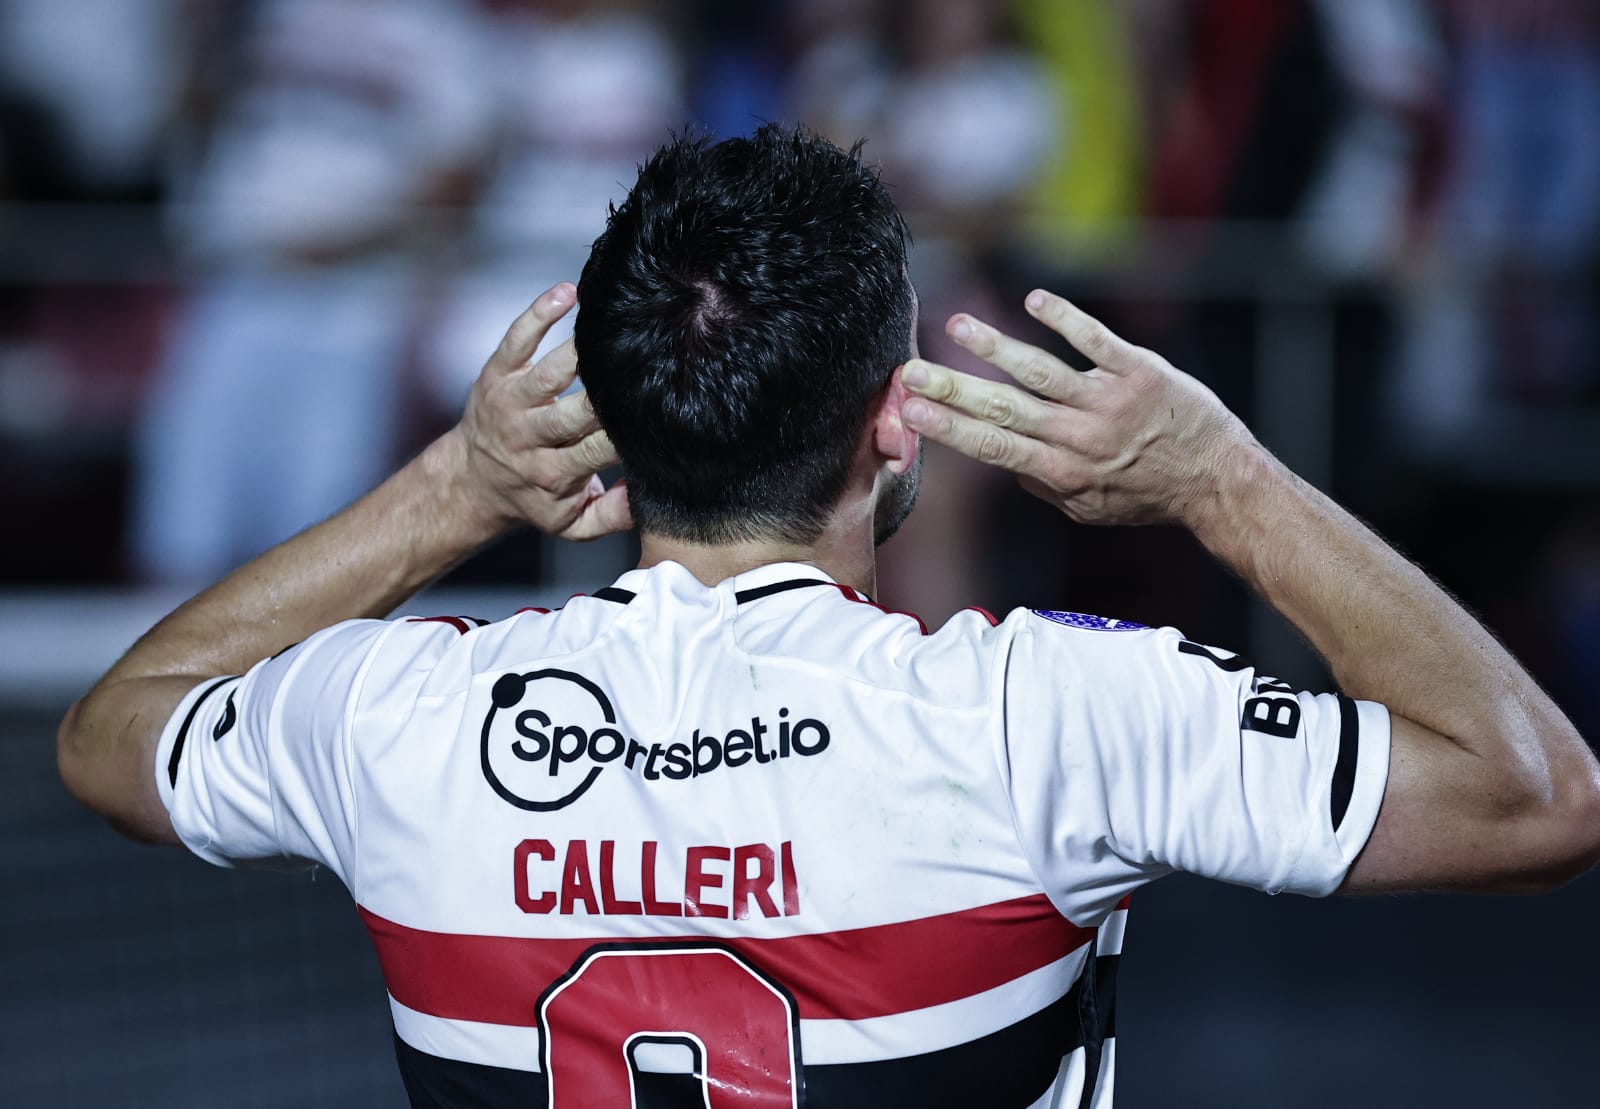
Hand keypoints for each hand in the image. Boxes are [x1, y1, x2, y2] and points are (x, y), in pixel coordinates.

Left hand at [444, 283, 631, 540]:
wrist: (471, 481)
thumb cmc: (533, 498)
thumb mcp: (571, 524)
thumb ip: (613, 516)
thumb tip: (648, 494)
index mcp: (554, 475)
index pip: (598, 451)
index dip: (627, 431)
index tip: (658, 413)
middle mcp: (530, 438)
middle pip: (576, 412)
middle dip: (608, 394)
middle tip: (647, 367)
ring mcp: (512, 402)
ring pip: (550, 373)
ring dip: (581, 352)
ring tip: (615, 329)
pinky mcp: (496, 373)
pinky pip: (517, 339)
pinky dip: (540, 313)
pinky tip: (568, 292)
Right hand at [900, 289, 1255, 527]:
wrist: (1216, 479)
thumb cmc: (1148, 496)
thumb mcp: (1088, 509)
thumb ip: (1043, 485)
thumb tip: (1006, 463)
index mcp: (1061, 472)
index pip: (992, 447)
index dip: (948, 427)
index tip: (910, 409)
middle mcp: (1078, 438)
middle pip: (1004, 409)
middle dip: (953, 389)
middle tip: (912, 370)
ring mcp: (1107, 402)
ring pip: (1041, 372)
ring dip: (996, 347)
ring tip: (956, 325)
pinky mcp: (1137, 372)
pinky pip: (1095, 341)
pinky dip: (1064, 320)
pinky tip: (1033, 302)